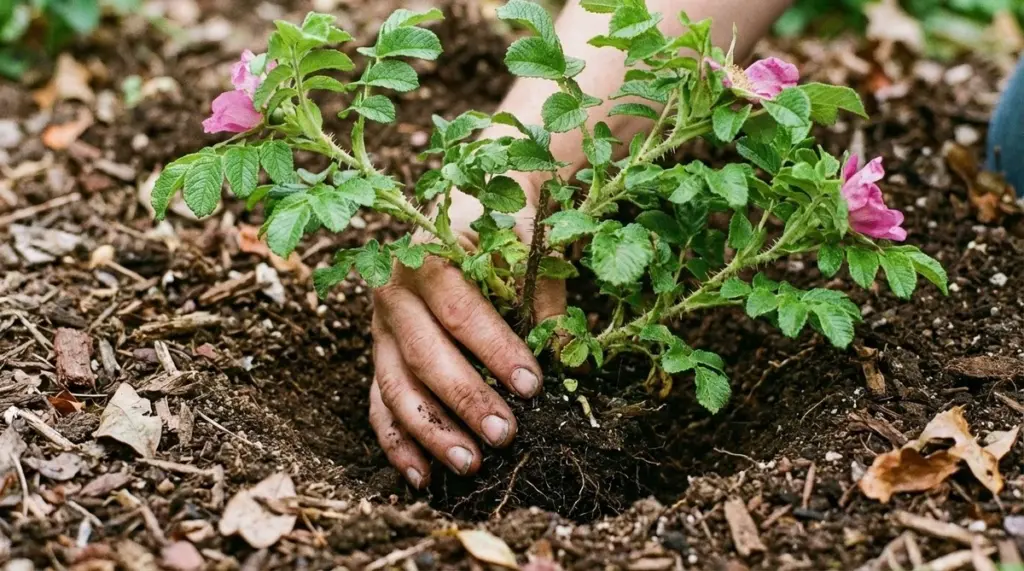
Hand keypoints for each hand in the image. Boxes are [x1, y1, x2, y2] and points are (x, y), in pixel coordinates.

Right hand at [369, 185, 565, 488]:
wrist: (467, 209)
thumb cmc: (504, 227)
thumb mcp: (528, 246)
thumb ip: (543, 296)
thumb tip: (567, 356)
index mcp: (428, 257)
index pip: (460, 310)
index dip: (495, 350)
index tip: (532, 385)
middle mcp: (394, 292)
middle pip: (424, 354)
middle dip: (465, 399)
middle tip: (505, 434)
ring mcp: (381, 328)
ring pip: (395, 386)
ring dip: (431, 431)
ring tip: (470, 464)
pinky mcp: (380, 355)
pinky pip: (379, 404)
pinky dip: (397, 443)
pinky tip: (422, 476)